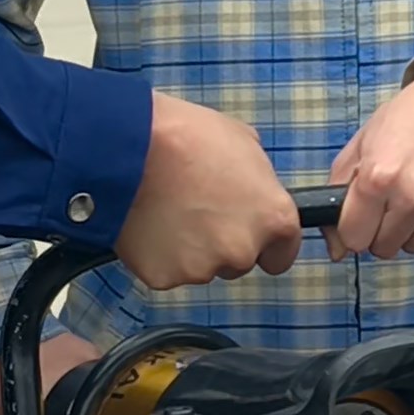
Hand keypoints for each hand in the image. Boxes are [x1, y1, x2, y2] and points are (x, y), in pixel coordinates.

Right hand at [115, 93, 300, 288]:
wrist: (131, 148)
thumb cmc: (188, 136)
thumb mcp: (243, 142)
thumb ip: (257, 180)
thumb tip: (253, 190)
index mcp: (273, 218)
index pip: (282, 254)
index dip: (264, 241)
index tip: (245, 228)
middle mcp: (243, 251)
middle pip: (239, 260)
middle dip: (223, 242)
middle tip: (196, 208)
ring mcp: (203, 268)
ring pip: (202, 267)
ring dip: (190, 248)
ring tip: (167, 210)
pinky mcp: (164, 278)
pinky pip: (166, 270)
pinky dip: (158, 254)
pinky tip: (148, 224)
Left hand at [329, 65, 413, 260]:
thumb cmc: (409, 118)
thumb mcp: (361, 144)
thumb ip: (339, 194)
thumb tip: (336, 249)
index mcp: (378, 177)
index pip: (354, 239)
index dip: (354, 227)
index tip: (363, 214)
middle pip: (385, 249)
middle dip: (382, 230)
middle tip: (392, 200)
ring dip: (412, 228)